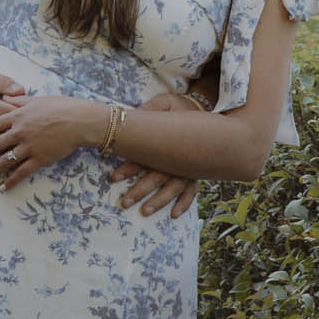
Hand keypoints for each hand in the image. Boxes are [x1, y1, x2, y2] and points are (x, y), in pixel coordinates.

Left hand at [0, 94, 104, 189]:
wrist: (80, 121)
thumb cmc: (60, 107)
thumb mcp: (36, 100)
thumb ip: (18, 101)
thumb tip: (4, 98)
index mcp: (17, 116)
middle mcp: (20, 131)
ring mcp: (29, 146)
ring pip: (4, 161)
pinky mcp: (40, 158)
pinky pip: (22, 172)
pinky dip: (12, 181)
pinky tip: (3, 187)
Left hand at [108, 89, 203, 215]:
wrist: (205, 110)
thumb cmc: (180, 106)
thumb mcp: (165, 103)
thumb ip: (148, 110)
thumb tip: (129, 117)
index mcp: (170, 139)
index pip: (146, 155)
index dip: (130, 166)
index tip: (113, 177)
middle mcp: (180, 156)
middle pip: (158, 176)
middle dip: (140, 190)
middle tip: (124, 202)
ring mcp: (189, 166)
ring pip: (174, 187)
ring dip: (159, 201)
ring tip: (145, 212)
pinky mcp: (196, 171)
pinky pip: (191, 190)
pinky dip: (184, 203)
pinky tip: (173, 215)